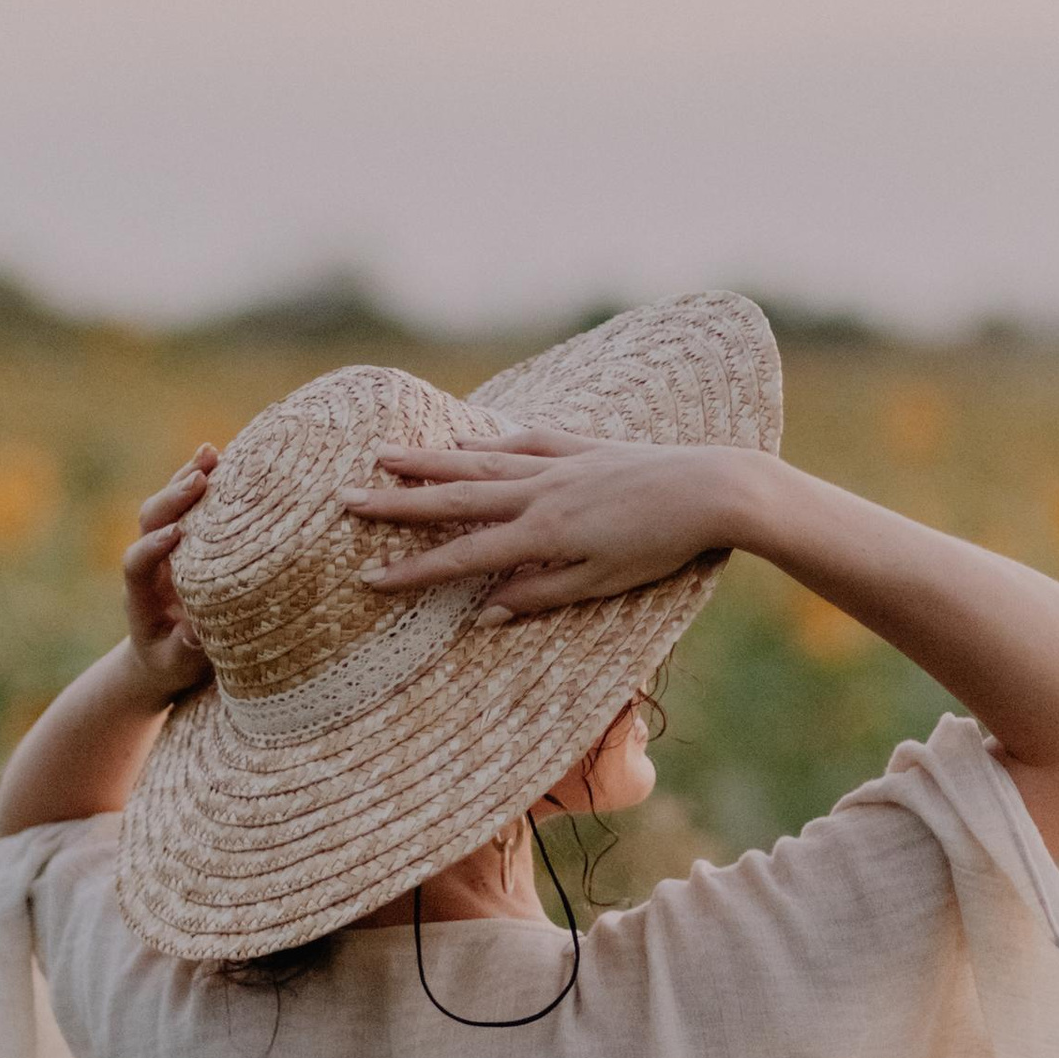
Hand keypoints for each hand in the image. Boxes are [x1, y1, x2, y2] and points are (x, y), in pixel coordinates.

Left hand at [120, 450, 217, 697]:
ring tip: (211, 453)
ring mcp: (167, 548)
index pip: (137, 563)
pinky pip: (190, 506)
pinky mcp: (187, 541)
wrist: (164, 657)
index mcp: (141, 596)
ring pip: (168, 506)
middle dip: (173, 499)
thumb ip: (185, 652)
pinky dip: (203, 481)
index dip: (152, 546)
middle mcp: (151, 564)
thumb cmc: (172, 666)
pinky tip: (222, 456)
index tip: (177, 535)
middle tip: (200, 480)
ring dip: (186, 479)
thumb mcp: (177, 668)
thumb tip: (195, 632)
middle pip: (150, 521)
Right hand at [340, 431, 757, 617]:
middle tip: (346, 499)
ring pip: (479, 462)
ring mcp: (558, 464)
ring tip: (384, 455)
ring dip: (429, 461)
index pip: (462, 557)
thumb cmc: (661, 547)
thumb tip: (483, 615)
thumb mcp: (601, 586)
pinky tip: (466, 442)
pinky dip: (488, 442)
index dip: (412, 571)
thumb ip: (539, 596)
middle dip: (397, 502)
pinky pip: (523, 442)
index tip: (368, 579)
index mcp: (541, 535)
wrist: (713, 489)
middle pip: (454, 499)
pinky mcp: (581, 447)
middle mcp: (539, 493)